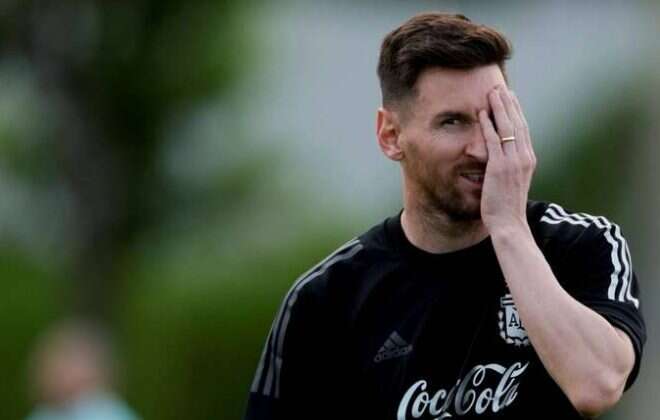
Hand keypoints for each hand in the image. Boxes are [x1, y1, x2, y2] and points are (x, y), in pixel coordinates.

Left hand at [478, 86, 536, 232]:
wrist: (509, 224)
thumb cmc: (507, 207)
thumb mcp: (512, 183)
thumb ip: (509, 168)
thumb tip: (501, 160)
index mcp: (528, 160)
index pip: (523, 130)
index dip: (516, 112)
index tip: (510, 98)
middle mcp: (524, 158)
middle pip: (518, 123)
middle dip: (509, 104)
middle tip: (501, 88)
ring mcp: (513, 162)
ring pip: (507, 128)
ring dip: (500, 108)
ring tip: (493, 92)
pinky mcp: (499, 167)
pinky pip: (493, 141)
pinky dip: (488, 125)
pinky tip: (482, 113)